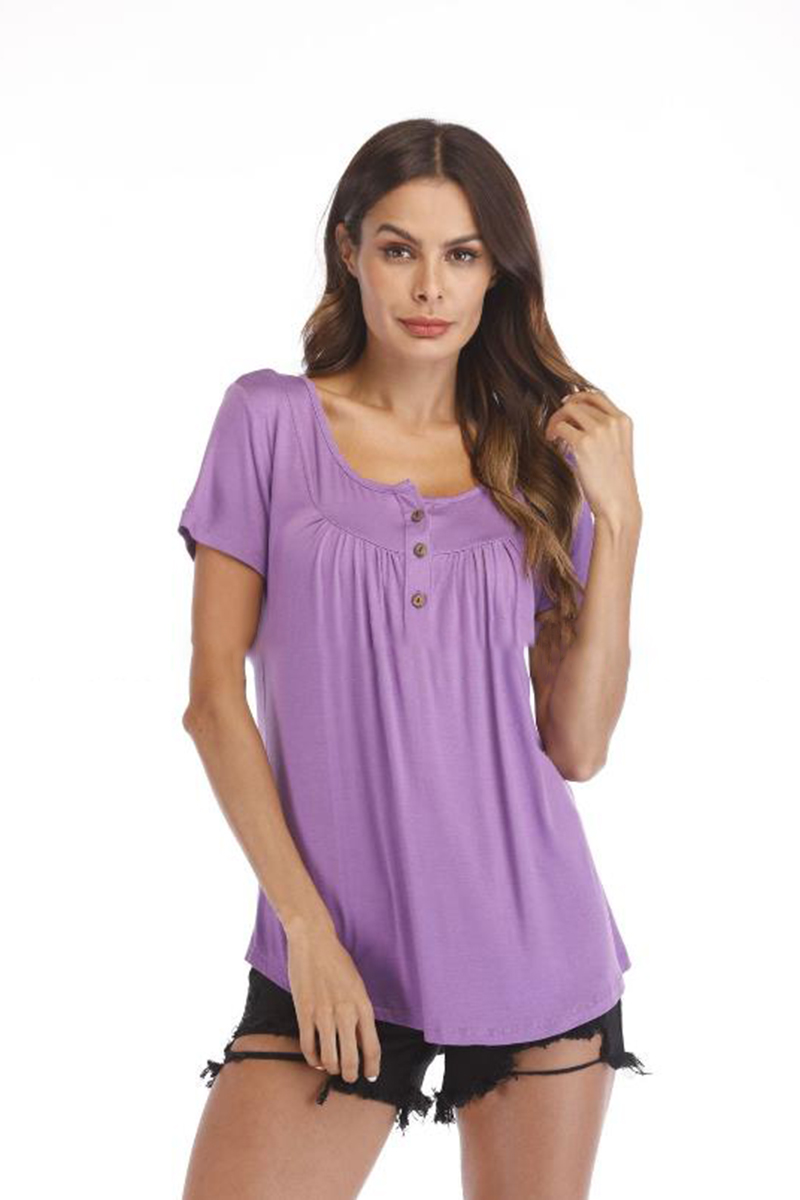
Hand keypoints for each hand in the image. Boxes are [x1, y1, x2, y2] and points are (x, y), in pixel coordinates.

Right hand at [285, 919, 381, 1084]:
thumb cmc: (337, 962)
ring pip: (329, 1057)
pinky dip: (313, 1059)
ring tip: (333, 1069)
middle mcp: (345, 1012)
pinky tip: (316, 1059)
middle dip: (351, 1074)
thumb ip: (360, 1012)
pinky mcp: (304, 1013)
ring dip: (332, 1069)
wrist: (314, 942)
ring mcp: (323, 1014)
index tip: (371, 1075)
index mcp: (362, 1005)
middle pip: (351, 1058)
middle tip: (350, 1077)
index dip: (372, 1067)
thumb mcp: (357, 985)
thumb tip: (360, 1039)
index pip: (372, 1047)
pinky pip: (308, 1046)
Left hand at [546, 387, 641, 525]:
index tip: (566, 406)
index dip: (578, 397)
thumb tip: (577, 414)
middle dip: (564, 410)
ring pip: (569, 410)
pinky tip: (552, 442)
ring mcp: (599, 431)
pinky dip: (552, 432)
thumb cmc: (614, 481)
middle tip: (555, 425)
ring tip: (552, 436)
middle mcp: (613, 422)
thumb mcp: (617, 448)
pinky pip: (560, 427)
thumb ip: (605, 430)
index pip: (597, 396)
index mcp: (624, 421)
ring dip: (556, 420)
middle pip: (580, 401)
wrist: (618, 504)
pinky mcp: (583, 443)